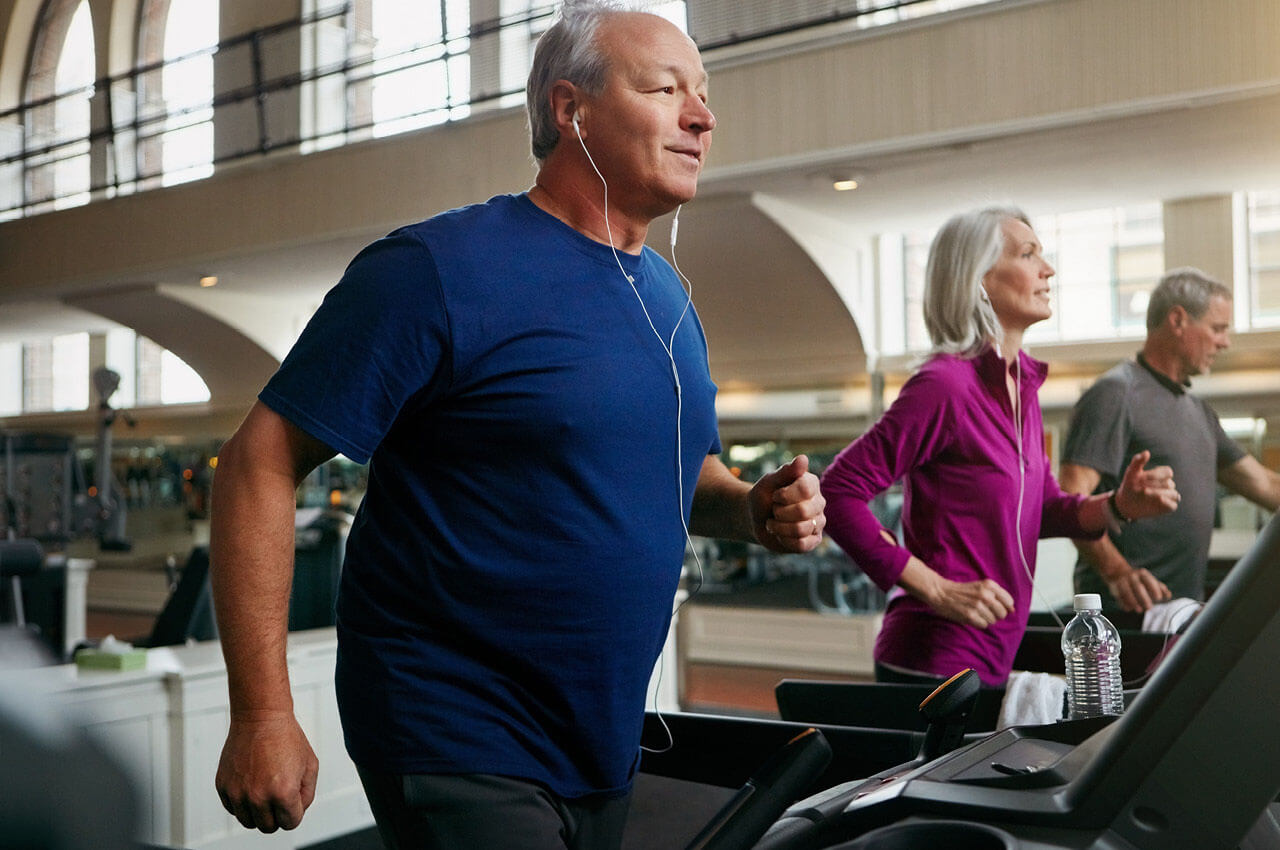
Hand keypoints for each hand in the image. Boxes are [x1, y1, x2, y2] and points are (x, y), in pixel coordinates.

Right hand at [215, 711, 318, 832]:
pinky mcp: (223, 787)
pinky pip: (233, 809)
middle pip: (268, 827)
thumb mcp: (310, 765)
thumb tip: (296, 812)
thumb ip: (307, 794)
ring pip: (249, 822)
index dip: (295, 811)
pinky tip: (251, 783)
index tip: (293, 796)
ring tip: (265, 789)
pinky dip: (242, 802)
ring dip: (259, 811)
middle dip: (277, 814)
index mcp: (283, 792)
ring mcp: (238, 792)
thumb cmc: (286, 737)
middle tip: (279, 793)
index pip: (290, 823)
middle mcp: (258, 796)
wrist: (260, 717)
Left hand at [749, 455, 825, 552]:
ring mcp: (818, 522)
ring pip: (801, 529)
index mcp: (811, 484)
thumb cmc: (763, 497)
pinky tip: (780, 534)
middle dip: (779, 513)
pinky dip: (784, 540)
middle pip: (803, 511)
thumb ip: (785, 471)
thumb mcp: (769, 482)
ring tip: (774, 523)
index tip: (775, 495)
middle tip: (774, 510)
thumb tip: (803, 458)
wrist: (755, 519)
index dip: (784, 495)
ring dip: (778, 527)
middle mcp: (819, 502)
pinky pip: (802, 545)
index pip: (805, 489)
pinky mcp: (813, 540)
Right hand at [924, 576, 1014, 628]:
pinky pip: (984, 625)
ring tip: (974, 612)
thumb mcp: (981, 586)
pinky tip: (970, 616)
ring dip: (985, 619)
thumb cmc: (961, 591)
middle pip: (1002, 613)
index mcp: (989, 585)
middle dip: (995, 615)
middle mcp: (985, 594)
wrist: (941, 592)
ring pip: (993, 621)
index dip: (1003, 607)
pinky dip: (978, 623)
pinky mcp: (970, 615)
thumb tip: (1012, 610)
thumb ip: (997, 595)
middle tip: (983, 610)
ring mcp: (978, 605)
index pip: (1009, 602)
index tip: (996, 607)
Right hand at [1105, 567, 1171, 612]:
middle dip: (1144, 598)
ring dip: (1133, 602)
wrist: (1117, 571)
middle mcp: (1132, 576)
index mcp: (1142, 574)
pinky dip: (1123, 603)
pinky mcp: (1113, 586)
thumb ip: (1160, 588)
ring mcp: (1122, 580)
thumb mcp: (1149, 580)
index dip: (1154, 589)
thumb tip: (1168, 595)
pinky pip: (1118, 595)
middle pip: (1138, 587)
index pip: (1149, 580)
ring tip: (1139, 610)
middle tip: (1149, 607)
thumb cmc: (1138, 579)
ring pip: (1127, 591)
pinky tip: (1128, 608)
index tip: (1158, 598)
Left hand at [1114, 451, 1178, 519]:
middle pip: (1168, 483)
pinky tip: (1158, 499)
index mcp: (1162, 475)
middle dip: (1154, 484)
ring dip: (1158, 493)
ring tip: (1144, 492)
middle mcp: (1167, 485)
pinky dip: (1167, 502)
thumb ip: (1138, 461)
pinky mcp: (1167, 507)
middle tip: (1141, 487)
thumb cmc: (1130, 485)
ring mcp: (1168, 496)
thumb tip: (1147, 452)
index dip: (1156, 474)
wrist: (1125, 502)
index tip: (1141, 477)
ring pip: (1173, 494)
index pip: (1168, 472)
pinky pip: (1173, 505)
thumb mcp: (1131, 473)